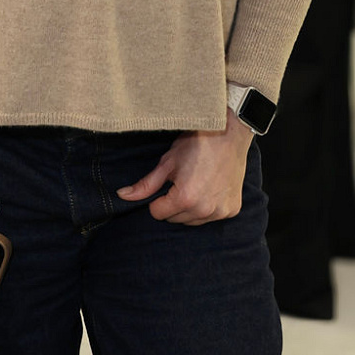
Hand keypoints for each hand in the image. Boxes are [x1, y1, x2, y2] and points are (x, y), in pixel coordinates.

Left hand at [115, 113, 253, 224]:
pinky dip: (208, 207)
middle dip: (173, 203)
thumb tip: (122, 195)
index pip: (158, 213)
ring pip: (193, 220)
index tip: (166, 183)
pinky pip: (212, 217)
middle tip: (182, 180)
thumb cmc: (197, 144)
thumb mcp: (167, 162)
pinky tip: (210, 187)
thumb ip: (145, 184)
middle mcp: (204, 210)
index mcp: (185, 199)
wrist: (229, 133)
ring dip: (190, 208)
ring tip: (196, 183)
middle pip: (175, 219)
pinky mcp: (232, 209)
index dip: (157, 198)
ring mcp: (220, 212)